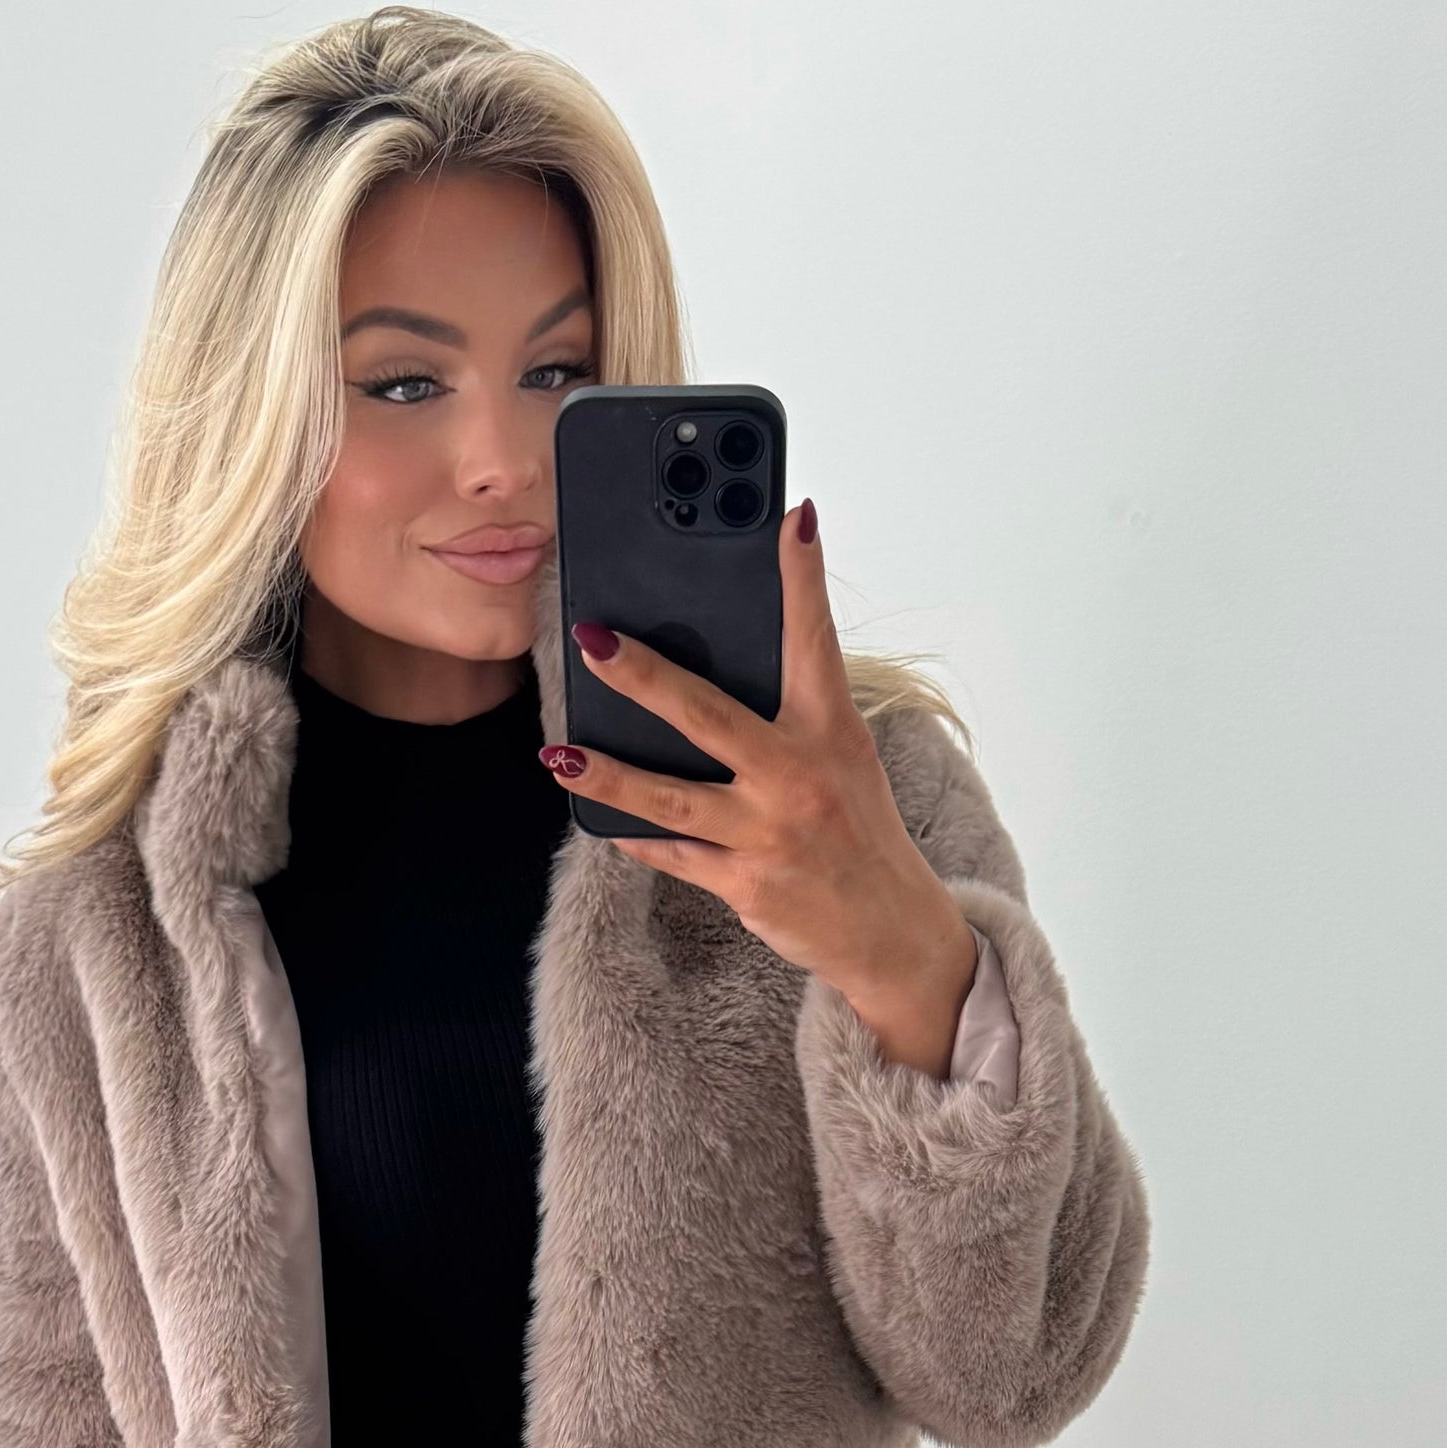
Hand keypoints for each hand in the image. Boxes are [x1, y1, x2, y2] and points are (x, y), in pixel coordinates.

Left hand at [542, 500, 980, 1074]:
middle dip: (646, 676)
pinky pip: (674, 856)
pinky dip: (635, 837)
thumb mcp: (844, 756)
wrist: (890, 930)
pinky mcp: (747, 884)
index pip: (814, 641)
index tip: (791, 517)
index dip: (803, 578)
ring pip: (670, 799)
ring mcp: (769, 834)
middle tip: (594, 639)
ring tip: (556, 754)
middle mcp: (799, 777)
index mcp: (831, 731)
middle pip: (708, 717)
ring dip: (607, 775)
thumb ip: (792, 712)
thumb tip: (720, 665)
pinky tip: (597, 818)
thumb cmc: (857, 829)